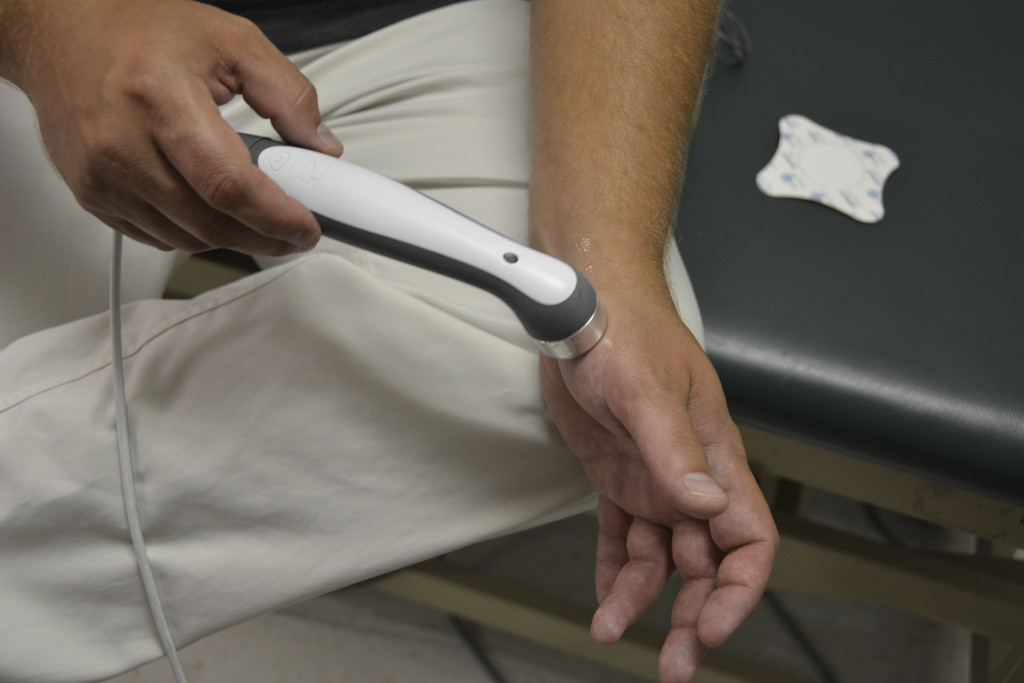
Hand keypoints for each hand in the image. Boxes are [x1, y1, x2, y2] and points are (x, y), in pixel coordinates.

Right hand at [1, 0, 342, 253]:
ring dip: (231, 238)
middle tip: (293, 232)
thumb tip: (320, 147)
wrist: (61, 32)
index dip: (275, 216)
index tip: (305, 228)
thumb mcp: (230, 40)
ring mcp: (101, 175)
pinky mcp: (91, 195)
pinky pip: (156, 237)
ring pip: (185, 239)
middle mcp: (122, 142)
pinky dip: (194, 233)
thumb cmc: (137, 31)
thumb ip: (287, 93)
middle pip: (209, 222)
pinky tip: (212, 210)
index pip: (228, 183)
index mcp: (159, 98)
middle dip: (264, 238)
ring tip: (257, 216)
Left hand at [539, 295, 777, 681]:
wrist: (582, 308)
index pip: (748, 537)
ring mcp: (651, 478)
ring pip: (658, 557)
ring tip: (614, 629)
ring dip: (641, 598)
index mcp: (713, 458)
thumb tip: (707, 503)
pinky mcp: (615, 474)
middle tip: (674, 661)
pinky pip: (619, 534)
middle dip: (694, 614)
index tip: (714, 627)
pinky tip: (603, 597)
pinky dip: (611, 568)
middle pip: (706, 562)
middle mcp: (687, 476)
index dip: (739, 588)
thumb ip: (675, 451)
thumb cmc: (627, 332)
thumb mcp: (646, 391)